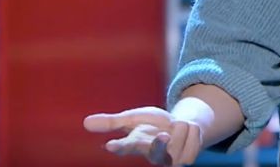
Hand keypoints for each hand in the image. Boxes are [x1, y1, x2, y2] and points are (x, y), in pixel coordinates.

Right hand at [84, 106, 202, 165]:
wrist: (177, 127)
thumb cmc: (151, 124)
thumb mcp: (133, 119)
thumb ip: (111, 123)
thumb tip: (85, 122)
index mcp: (137, 144)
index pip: (126, 147)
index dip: (120, 147)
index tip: (111, 146)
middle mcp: (153, 155)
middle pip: (157, 149)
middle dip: (161, 142)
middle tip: (164, 135)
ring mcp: (170, 159)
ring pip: (180, 132)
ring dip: (181, 124)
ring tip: (176, 127)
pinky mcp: (187, 158)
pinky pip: (194, 135)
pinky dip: (193, 129)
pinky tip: (188, 133)